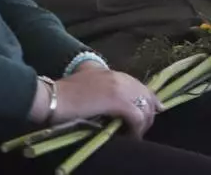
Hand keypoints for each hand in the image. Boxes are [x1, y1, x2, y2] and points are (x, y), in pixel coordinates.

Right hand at [44, 66, 163, 135]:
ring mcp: (120, 88)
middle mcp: (119, 77)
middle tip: (142, 128)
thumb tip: (111, 108)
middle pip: (146, 95)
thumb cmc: (63, 96)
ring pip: (145, 107)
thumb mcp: (86, 87)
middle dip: (148, 113)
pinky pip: (137, 117)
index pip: (139, 84)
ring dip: (143, 123)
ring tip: (136, 135)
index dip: (150, 98)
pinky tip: (132, 137)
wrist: (53, 97)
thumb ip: (101, 91)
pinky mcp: (118, 101)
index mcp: (111, 73)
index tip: (157, 109)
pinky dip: (137, 129)